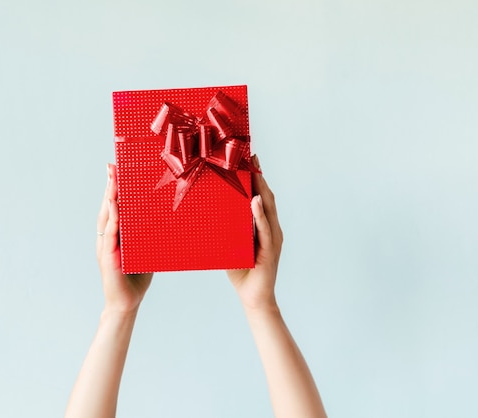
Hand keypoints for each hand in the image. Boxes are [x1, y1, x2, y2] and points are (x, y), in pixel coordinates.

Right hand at [96, 164, 152, 313]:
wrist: (127, 303)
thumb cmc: (136, 277)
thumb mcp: (145, 250)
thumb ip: (150, 235)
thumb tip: (167, 219)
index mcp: (116, 234)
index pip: (114, 206)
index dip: (114, 188)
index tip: (115, 169)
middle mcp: (108, 237)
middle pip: (107, 206)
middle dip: (109, 186)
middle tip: (111, 167)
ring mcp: (105, 246)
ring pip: (106, 217)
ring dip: (108, 198)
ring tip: (112, 181)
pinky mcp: (107, 257)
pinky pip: (109, 235)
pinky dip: (111, 220)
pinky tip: (114, 209)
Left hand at [226, 155, 282, 310]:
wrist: (254, 298)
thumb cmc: (241, 271)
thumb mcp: (229, 245)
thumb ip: (224, 229)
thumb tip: (204, 213)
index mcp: (262, 225)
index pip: (260, 196)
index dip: (256, 177)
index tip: (248, 158)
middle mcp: (271, 228)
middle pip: (267, 196)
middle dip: (260, 176)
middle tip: (252, 156)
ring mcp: (273, 238)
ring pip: (268, 208)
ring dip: (262, 188)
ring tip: (255, 171)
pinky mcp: (271, 249)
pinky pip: (265, 228)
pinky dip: (260, 215)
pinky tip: (255, 202)